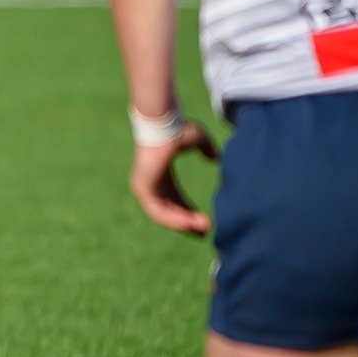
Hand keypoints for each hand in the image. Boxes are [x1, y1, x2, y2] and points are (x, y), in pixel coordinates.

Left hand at [129, 120, 218, 235]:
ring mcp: (144, 186)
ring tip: (202, 229)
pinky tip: (191, 224)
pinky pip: (158, 211)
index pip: (174, 199)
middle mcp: (151, 182)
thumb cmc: (178, 128)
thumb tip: (215, 157)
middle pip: (168, 210)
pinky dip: (175, 219)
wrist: (164, 123)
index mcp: (161, 174)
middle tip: (204, 233)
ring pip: (163, 213)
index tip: (204, 222)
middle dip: (187, 222)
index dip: (188, 212)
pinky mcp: (142, 187)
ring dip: (183, 223)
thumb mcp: (198, 140)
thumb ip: (207, 149)